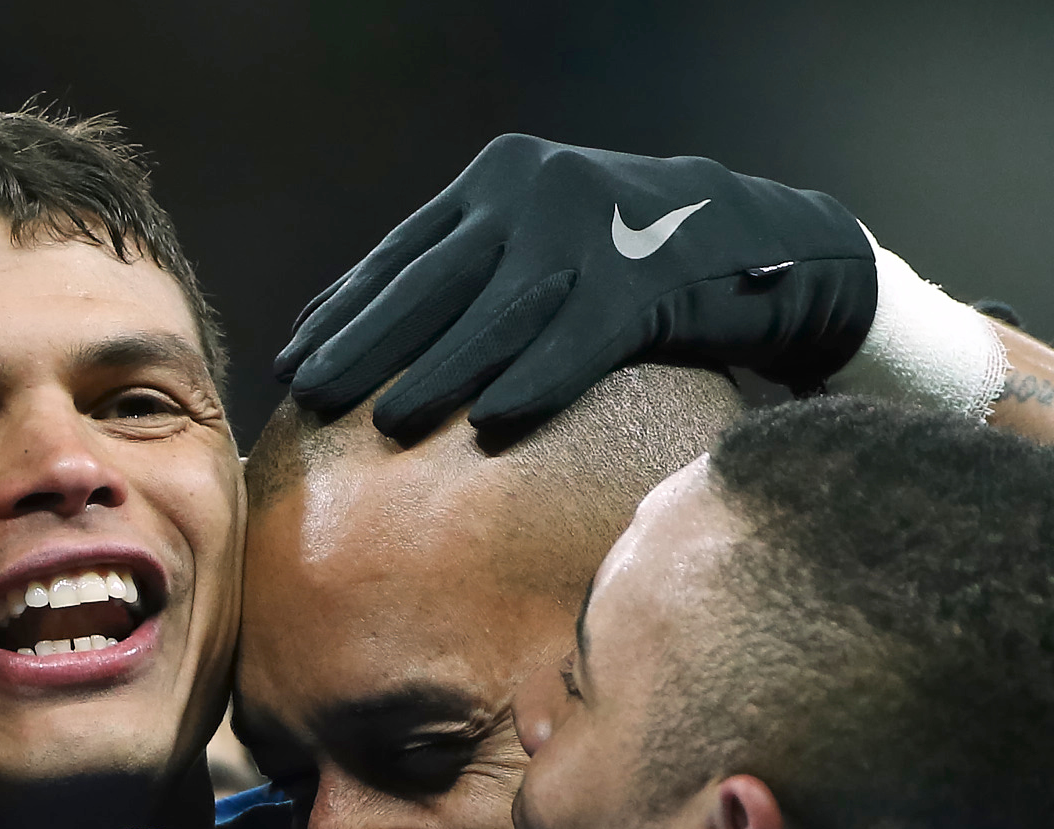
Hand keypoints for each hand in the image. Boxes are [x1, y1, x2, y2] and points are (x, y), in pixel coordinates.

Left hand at [275, 134, 876, 440]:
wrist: (761, 243)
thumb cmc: (627, 263)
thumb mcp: (538, 246)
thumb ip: (464, 277)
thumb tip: (357, 338)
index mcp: (497, 179)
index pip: (402, 252)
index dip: (345, 310)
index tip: (292, 362)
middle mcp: (536, 188)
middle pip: (435, 279)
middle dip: (366, 342)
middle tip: (310, 397)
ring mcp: (594, 227)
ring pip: (500, 312)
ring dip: (439, 372)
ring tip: (386, 424)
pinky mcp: (650, 278)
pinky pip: (581, 340)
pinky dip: (536, 381)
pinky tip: (493, 423)